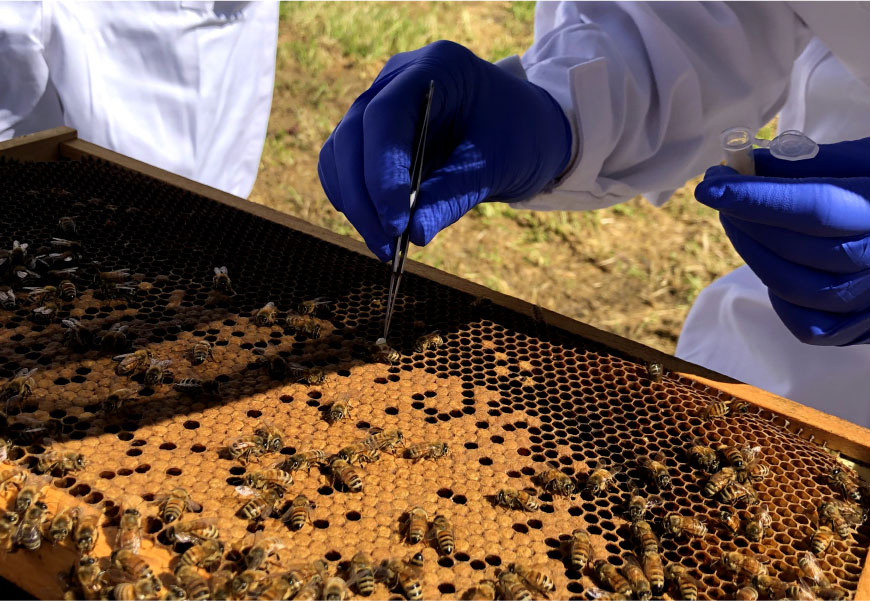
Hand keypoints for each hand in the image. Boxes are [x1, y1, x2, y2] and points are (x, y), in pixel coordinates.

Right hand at [318, 40, 571, 260]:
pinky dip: (356, 200)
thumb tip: (412, 235)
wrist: (532, 129)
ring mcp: (381, 105)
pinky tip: (379, 230)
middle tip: (386, 248)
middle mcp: (398, 81)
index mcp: (435, 68)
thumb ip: (452, 195)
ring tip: (386, 248)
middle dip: (363, 197)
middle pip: (353, 135)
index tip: (394, 223)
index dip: (381, 172)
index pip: (385, 115)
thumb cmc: (522, 137)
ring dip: (355, 204)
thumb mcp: (497, 166)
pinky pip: (346, 167)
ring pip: (341, 153)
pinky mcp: (376, 136)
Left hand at [695, 138, 869, 345]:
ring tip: (738, 221)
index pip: (816, 207)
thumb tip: (749, 163)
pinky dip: (781, 298)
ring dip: (754, 252)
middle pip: (801, 248)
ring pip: (798, 288)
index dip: (757, 196)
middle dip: (748, 218)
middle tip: (721, 192)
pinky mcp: (869, 328)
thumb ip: (815, 162)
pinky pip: (811, 326)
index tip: (711, 184)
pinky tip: (774, 266)